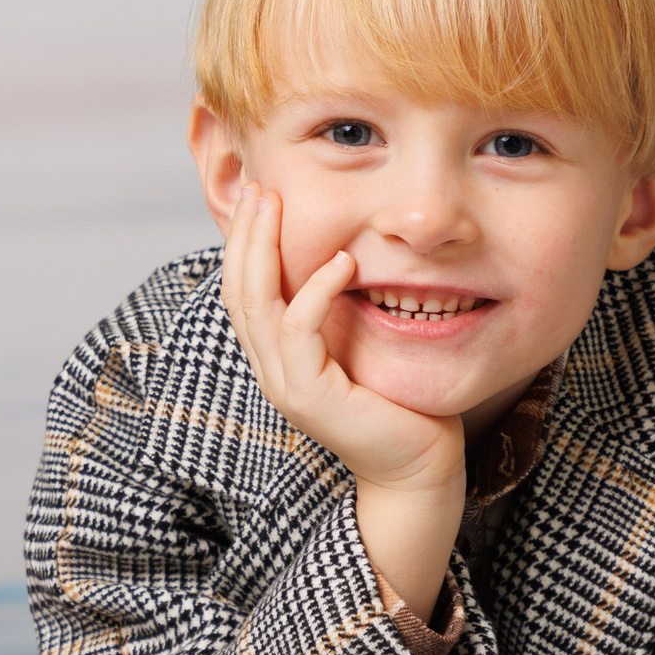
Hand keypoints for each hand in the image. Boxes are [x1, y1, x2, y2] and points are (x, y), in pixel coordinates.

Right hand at [219, 184, 461, 496]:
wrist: (417, 466)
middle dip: (246, 235)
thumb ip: (341, 309)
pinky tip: (342, 261)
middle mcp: (271, 369)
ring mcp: (285, 385)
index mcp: (277, 356)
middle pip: (238, 291)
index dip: (245, 243)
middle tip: (260, 188)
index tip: (262, 196)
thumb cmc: (398, 403)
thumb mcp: (360, 342)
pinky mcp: (310, 396)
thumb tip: (346, 253)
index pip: (243, 291)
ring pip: (256, 305)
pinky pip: (299, 330)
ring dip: (265, 249)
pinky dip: (316, 290)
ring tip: (278, 205)